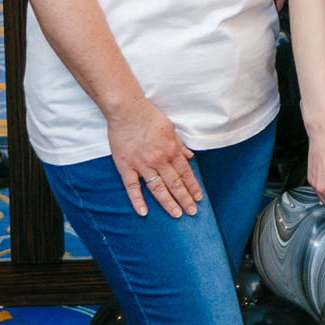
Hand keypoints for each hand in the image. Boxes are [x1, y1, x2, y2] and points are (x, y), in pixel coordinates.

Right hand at [107, 99, 201, 217]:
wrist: (127, 110)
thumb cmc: (149, 116)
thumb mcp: (171, 128)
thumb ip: (180, 145)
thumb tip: (190, 157)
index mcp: (171, 150)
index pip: (185, 173)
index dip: (193, 186)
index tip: (198, 198)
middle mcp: (159, 160)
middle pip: (175, 184)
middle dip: (185, 199)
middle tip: (192, 212)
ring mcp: (142, 165)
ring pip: (158, 188)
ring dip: (168, 202)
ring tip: (176, 214)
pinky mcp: (126, 166)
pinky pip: (132, 187)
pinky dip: (137, 200)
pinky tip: (143, 212)